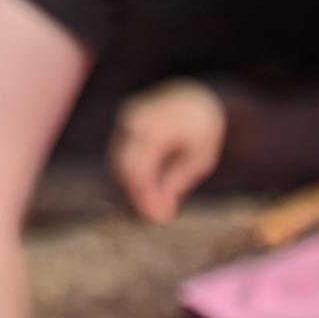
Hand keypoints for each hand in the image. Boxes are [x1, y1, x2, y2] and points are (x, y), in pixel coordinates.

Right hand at [109, 79, 227, 222]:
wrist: (198, 99)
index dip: (144, 200)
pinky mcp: (122, 124)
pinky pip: (118, 155)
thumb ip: (176, 185)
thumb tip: (158, 212)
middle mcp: (134, 121)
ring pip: (114, 164)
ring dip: (128, 187)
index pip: (139, 173)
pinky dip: (128, 174)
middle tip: (152, 216)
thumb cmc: (203, 133)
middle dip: (134, 196)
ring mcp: (125, 120)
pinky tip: (146, 188)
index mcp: (156, 130)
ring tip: (151, 203)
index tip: (156, 219)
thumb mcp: (199, 162)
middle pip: (121, 170)